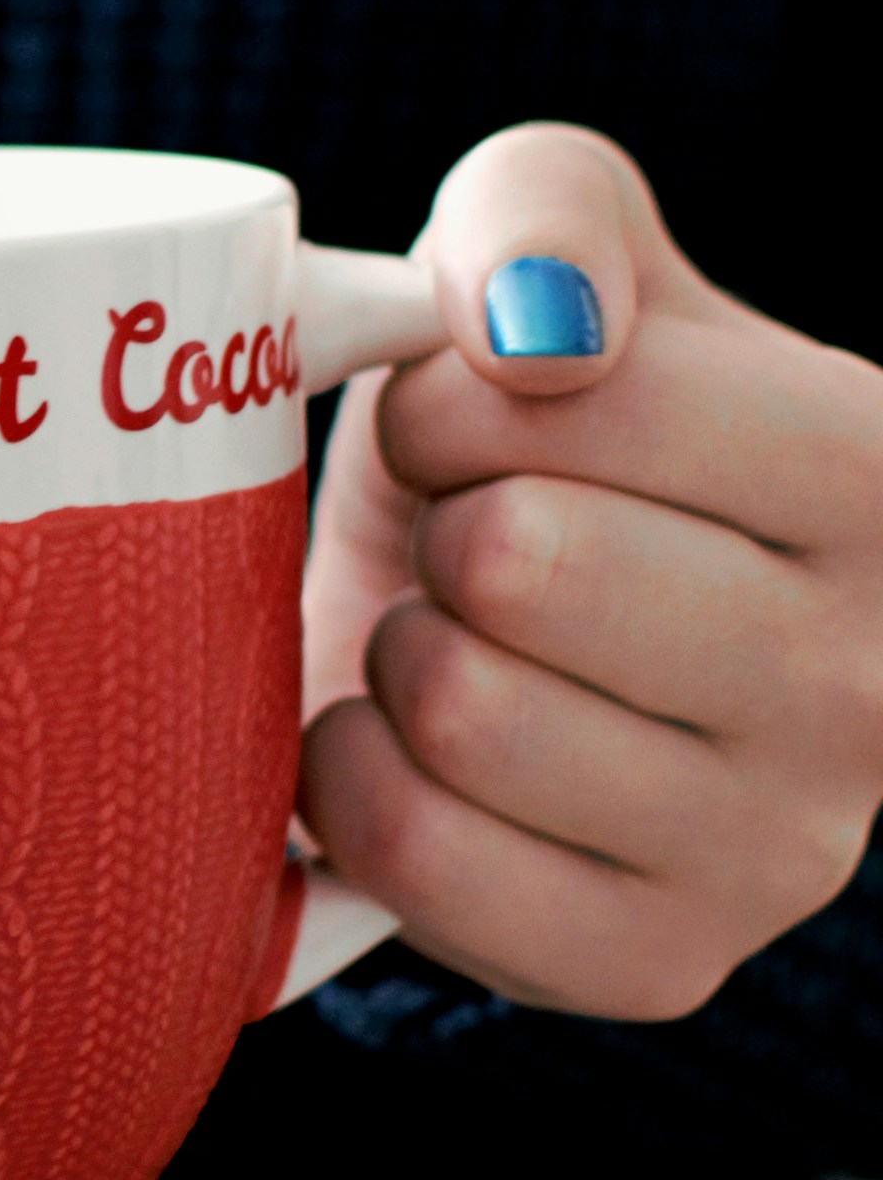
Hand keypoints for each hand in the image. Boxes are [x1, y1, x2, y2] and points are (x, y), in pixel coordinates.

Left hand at [301, 123, 882, 1019]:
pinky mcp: (658, 963)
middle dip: (433, 531)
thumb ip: (545, 216)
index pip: (595, 396)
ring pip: (466, 713)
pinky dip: (350, 782)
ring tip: (444, 638)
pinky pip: (422, 856)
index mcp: (877, 475)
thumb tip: (531, 326)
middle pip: (524, 562)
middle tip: (457, 544)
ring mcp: (780, 848)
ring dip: (395, 652)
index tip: (455, 419)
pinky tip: (389, 741)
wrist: (521, 636)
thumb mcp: (547, 262)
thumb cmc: (537, 437)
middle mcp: (870, 677)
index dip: (453, 396)